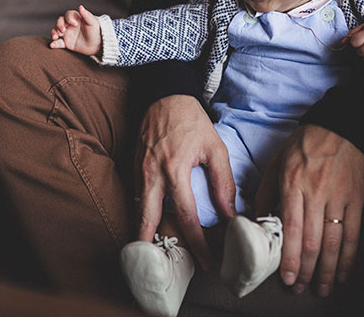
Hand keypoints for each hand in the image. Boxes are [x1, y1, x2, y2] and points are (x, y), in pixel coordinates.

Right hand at [49, 5, 101, 55]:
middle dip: (59, 25)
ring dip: (54, 33)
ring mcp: (67, 34)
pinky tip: (52, 45)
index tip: (75, 24)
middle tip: (63, 31)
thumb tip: (80, 6)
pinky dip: (54, 43)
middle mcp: (69, 25)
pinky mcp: (66, 43)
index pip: (68, 15)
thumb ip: (86, 15)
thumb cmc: (96, 31)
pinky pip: (58, 42)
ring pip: (56, 31)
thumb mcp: (92, 23)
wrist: (98, 45)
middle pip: (59, 22)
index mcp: (75, 18)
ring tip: (55, 37)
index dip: (69, 18)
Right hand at [135, 94, 234, 269]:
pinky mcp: (134, 166)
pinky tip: (151, 224)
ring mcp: (139, 170)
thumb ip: (222, 183)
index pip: (186, 216)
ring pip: (139, 209)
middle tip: (160, 267)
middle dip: (153, 245)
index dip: (197, 242)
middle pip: (148, 219)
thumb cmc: (193, 121)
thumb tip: (229, 214)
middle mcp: (153, 174)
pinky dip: (142, 212)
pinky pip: (137, 195)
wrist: (164, 95)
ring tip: (154, 252)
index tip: (206, 260)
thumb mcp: (216, 149)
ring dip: (145, 231)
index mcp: (175, 170)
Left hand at [254, 125, 363, 296]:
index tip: (286, 277)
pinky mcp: (357, 199)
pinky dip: (349, 256)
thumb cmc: (304, 144)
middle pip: (312, 241)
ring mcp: (339, 198)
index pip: (291, 228)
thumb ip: (266, 191)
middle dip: (306, 270)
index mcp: (293, 184)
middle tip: (300, 289)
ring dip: (327, 270)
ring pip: (333, 242)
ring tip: (321, 288)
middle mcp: (316, 193)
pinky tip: (343, 272)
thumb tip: (255, 219)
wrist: (341, 127)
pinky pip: (353, 233)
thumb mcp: (277, 162)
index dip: (290, 257)